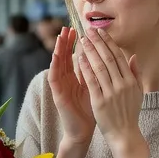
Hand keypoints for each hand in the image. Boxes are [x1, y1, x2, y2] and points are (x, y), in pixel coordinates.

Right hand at [48, 27, 94, 145]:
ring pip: (57, 64)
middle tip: (68, 27)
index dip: (77, 43)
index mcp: (76, 77)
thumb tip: (104, 58)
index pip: (76, 56)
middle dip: (66, 42)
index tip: (81, 29)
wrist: (83, 130)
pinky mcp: (57, 94)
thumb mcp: (97, 88)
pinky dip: (54, 66)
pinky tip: (55, 56)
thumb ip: (98, 73)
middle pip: (65, 57)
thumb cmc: (91, 110)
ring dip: (58, 49)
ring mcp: (61, 87)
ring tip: (60, 36)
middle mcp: (67, 80)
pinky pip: (54, 78)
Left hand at [78, 28, 145, 157]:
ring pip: (100, 67)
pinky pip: (92, 81)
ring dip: (90, 52)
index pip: (119, 56)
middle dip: (98, 42)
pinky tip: (79, 58)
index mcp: (131, 81)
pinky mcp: (100, 101)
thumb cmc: (129, 113)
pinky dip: (85, 68)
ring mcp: (111, 93)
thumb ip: (136, 73)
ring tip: (82, 40)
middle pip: (109, 58)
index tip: (100, 32)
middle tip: (88, 31)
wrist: (124, 134)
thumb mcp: (137, 92)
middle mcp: (122, 84)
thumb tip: (134, 56)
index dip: (109, 42)